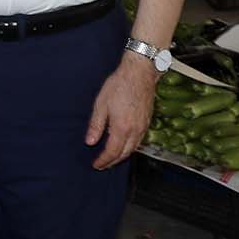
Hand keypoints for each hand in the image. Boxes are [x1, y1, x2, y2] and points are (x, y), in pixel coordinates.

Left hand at [86, 54, 155, 168]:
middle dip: (113, 162)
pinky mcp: (147, 121)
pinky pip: (139, 141)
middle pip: (124, 153)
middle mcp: (135, 130)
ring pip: (133, 148)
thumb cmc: (119, 85)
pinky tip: (124, 145)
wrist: (140, 73)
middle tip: (103, 164)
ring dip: (122, 156)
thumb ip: (96, 125)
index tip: (96, 164)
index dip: (104, 161)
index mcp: (122, 127)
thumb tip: (90, 142)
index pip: (112, 152)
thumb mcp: (101, 104)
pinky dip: (130, 147)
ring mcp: (143, 126)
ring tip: (111, 158)